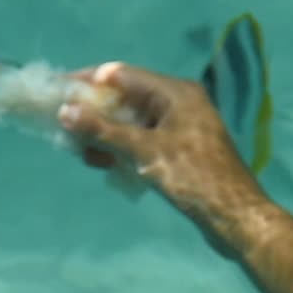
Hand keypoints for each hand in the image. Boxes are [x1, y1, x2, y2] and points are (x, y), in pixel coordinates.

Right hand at [57, 61, 263, 225]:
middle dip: (94, 112)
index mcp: (175, 92)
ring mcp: (181, 128)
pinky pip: (143, 141)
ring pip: (133, 123)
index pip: (121, 74)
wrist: (235, 217)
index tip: (58, 90)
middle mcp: (178, 103)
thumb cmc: (192, 177)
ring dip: (105, 134)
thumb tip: (65, 111)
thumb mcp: (144, 152)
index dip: (87, 80)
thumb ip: (103, 131)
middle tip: (63, 126)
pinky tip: (104, 164)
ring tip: (79, 152)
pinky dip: (122, 148)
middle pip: (126, 98)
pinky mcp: (180, 151)